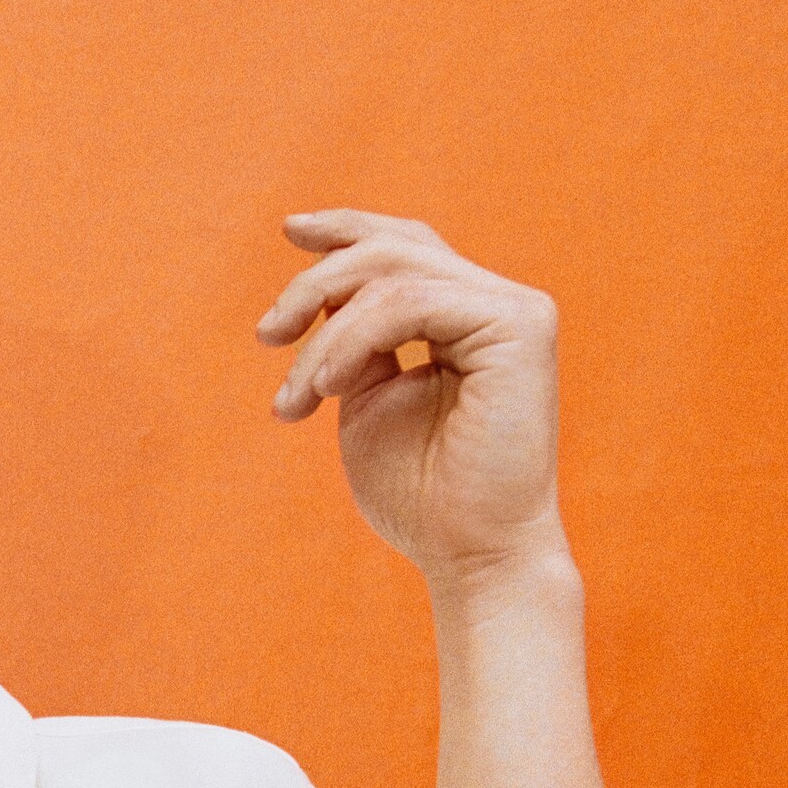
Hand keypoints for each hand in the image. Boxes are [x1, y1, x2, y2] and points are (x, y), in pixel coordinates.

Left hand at [258, 213, 569, 592]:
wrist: (472, 558)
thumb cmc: (422, 499)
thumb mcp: (366, 404)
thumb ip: (351, 344)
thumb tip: (318, 295)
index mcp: (463, 316)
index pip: (403, 247)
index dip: (345, 229)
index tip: (290, 231)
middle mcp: (494, 302)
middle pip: (394, 245)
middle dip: (316, 280)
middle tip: (267, 336)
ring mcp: (513, 309)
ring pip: (395, 270)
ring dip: (326, 330)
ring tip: (297, 396)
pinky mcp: (520, 325)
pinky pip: (412, 301)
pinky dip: (354, 339)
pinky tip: (327, 386)